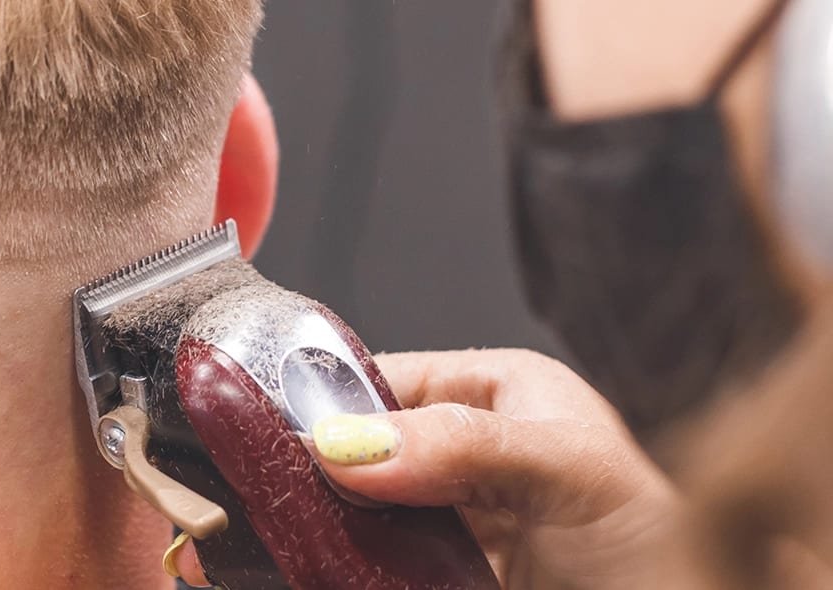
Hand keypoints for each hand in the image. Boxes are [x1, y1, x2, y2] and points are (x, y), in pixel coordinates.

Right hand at [310, 349, 681, 588]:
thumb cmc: (663, 551)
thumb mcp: (571, 471)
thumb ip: (467, 445)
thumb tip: (355, 442)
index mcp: (501, 392)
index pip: (386, 376)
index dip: (336, 403)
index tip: (298, 438)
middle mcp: (469, 448)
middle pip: (363, 447)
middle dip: (330, 470)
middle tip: (299, 493)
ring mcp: (450, 516)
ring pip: (358, 508)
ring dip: (335, 522)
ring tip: (313, 531)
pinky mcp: (437, 572)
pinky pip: (371, 560)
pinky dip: (350, 562)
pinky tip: (337, 562)